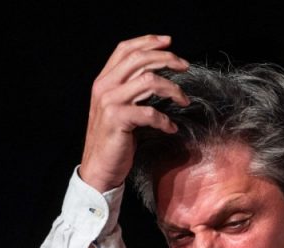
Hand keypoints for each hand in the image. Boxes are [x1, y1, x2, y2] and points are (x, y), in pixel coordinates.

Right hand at [78, 34, 189, 191]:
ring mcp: (109, 102)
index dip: (148, 41)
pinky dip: (165, 120)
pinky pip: (150, 112)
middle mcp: (104, 87)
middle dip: (167, 58)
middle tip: (185, 66)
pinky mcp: (117, 119)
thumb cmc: (114, 140)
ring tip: (184, 100)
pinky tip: (171, 128)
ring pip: (148, 80)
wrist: (99, 169)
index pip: (125, 49)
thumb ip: (130, 89)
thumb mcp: (119, 108)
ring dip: (172, 89)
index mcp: (103, 80)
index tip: (169, 42)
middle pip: (139, 59)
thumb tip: (157, 74)